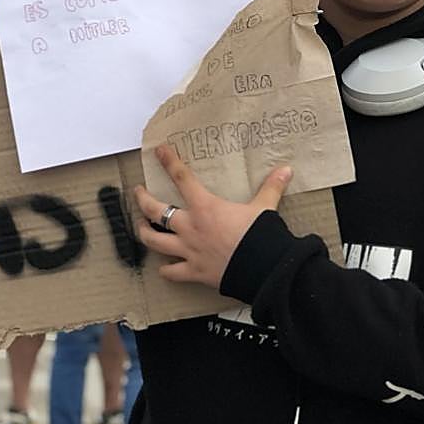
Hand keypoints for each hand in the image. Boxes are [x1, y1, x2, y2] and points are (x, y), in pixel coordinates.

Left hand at [134, 145, 292, 287]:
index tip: (159, 151)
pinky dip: (165, 270)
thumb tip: (286, 170)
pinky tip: (162, 268)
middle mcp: (190, 227)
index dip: (169, 162)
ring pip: (154, 241)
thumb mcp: (265, 208)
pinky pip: (171, 272)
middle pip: (155, 210)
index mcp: (205, 207)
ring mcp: (189, 250)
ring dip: (144, 233)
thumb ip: (270, 188)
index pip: (182, 178)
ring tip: (139, 226)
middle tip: (138, 192)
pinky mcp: (193, 272)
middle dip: (143, 200)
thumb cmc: (261, 237)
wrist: (264, 269)